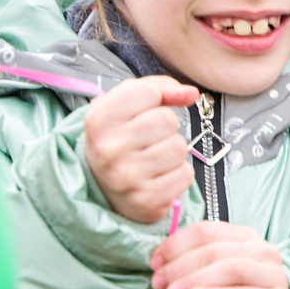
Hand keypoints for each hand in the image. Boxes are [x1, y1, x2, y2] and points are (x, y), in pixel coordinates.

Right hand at [83, 74, 199, 223]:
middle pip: (167, 120)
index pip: (147, 92)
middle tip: (148, 139)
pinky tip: (159, 176)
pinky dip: (178, 174)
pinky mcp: (146, 200)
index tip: (143, 111)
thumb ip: (159, 88)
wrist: (102, 186)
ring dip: (173, 151)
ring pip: (179, 148)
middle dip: (165, 127)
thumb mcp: (125, 105)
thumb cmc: (119, 138)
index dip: (154, 98)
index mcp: (99, 120)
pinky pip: (185, 175)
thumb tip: (190, 93)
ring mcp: (126, 177)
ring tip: (153, 158)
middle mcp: (108, 149)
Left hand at [152, 220, 289, 288]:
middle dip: (180, 266)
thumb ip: (191, 263)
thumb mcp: (212, 275)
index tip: (154, 263)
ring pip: (231, 269)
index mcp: (245, 236)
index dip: (175, 245)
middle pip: (215, 250)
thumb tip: (157, 261)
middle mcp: (262, 250)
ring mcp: (273, 275)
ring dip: (195, 280)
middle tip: (159, 283)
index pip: (206, 231)